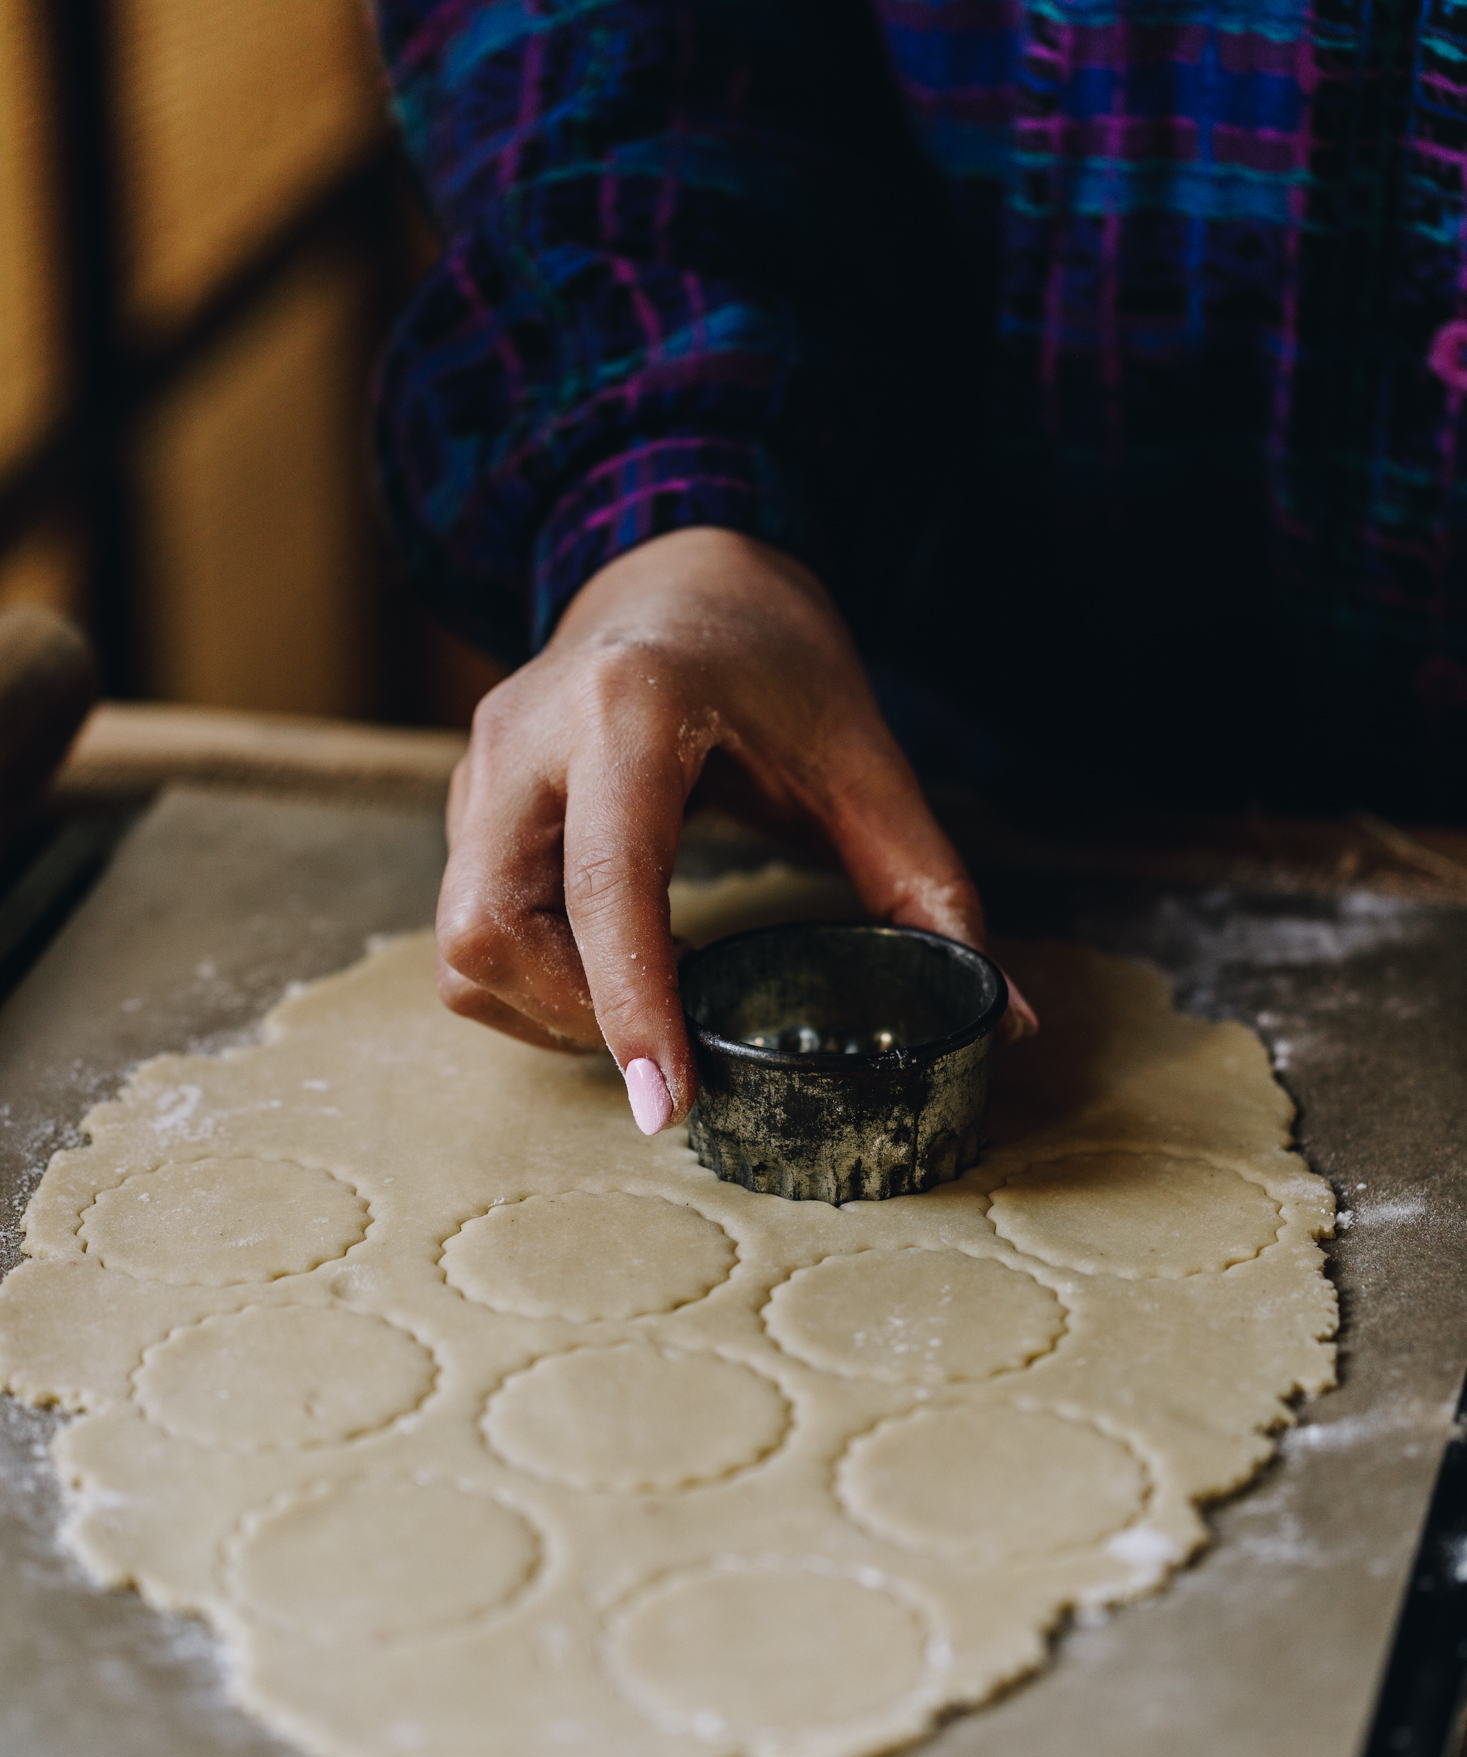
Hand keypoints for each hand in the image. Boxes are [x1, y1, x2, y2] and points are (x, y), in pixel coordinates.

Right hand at [436, 527, 1033, 1131]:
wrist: (680, 566)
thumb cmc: (775, 657)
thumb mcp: (865, 760)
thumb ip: (930, 887)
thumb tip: (1007, 1016)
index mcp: (629, 710)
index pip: (607, 885)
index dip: (632, 1007)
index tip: (668, 1104)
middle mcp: (527, 736)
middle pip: (491, 932)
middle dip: (579, 1016)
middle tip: (670, 1045)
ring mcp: (477, 768)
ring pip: (465, 946)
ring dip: (551, 1005)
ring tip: (644, 1000)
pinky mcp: (466, 802)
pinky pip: (468, 930)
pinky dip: (533, 977)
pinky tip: (606, 964)